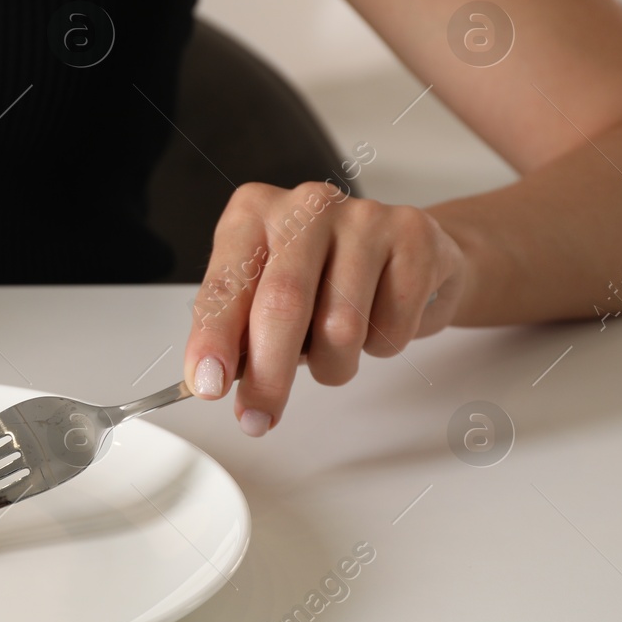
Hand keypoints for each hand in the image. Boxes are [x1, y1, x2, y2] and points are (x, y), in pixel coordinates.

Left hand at [182, 181, 467, 435]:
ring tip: (333, 354)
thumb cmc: (324, 275)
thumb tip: (215, 378)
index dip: (214, 338)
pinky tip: (378, 321)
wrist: (407, 249)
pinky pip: (392, 327)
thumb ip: (239, 328)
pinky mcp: (413, 237)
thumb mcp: (266, 293)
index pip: (226, 283)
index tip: (208, 384)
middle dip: (269, 374)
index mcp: (253, 213)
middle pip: (284, 303)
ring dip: (332, 365)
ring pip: (342, 326)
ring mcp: (363, 217)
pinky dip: (381, 346)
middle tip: (259, 415)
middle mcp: (305, 206)